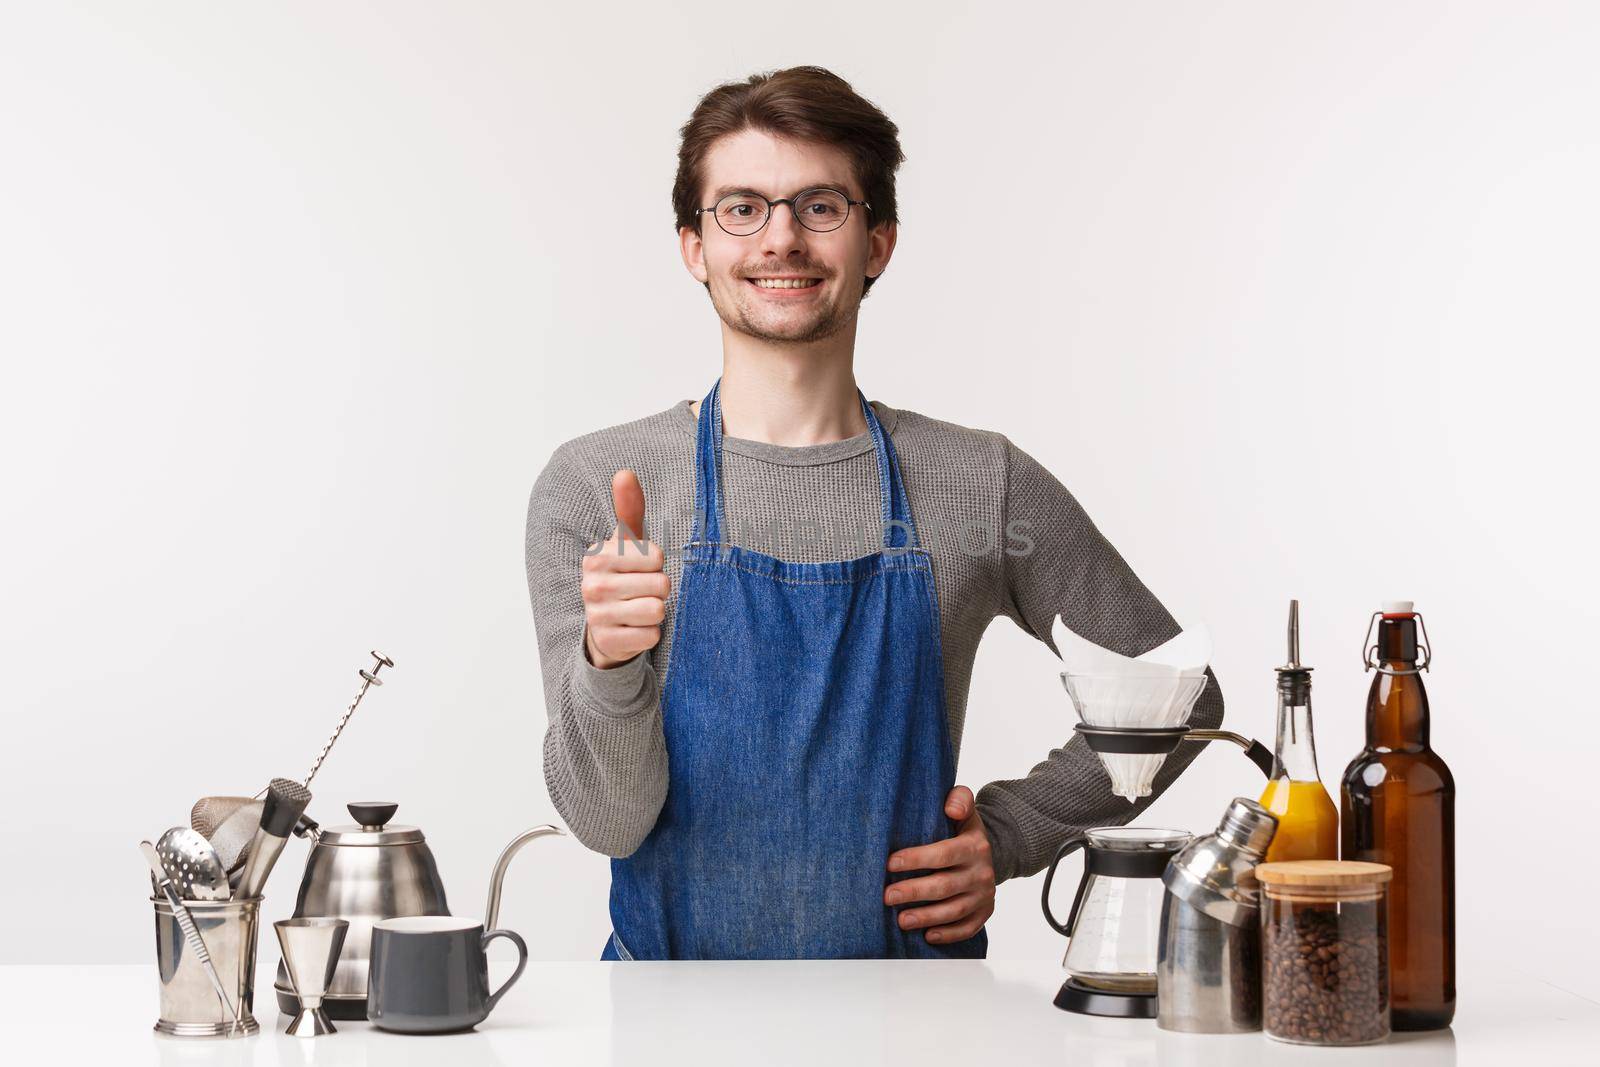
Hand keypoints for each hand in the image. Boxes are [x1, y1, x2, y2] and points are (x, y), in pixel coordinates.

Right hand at [581, 469, 669, 669]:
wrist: (604, 625)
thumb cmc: (623, 575)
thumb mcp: (626, 544)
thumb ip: (628, 510)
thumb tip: (625, 472)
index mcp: (598, 557)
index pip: (656, 556)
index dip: (656, 563)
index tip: (640, 569)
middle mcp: (592, 586)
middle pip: (661, 584)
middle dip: (660, 589)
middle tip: (642, 591)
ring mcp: (597, 616)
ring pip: (657, 610)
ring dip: (656, 611)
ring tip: (639, 608)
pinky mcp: (608, 642)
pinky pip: (651, 635)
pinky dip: (650, 633)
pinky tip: (634, 628)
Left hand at [882, 785, 995, 943]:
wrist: (991, 850)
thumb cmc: (964, 829)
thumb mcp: (965, 807)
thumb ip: (959, 799)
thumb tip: (951, 808)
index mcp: (975, 846)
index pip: (943, 854)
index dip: (916, 859)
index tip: (890, 864)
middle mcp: (982, 872)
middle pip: (945, 886)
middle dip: (914, 892)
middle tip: (887, 896)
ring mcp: (984, 895)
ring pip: (954, 910)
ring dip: (926, 917)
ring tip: (901, 920)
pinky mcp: (984, 912)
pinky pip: (968, 928)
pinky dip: (949, 934)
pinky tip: (928, 936)